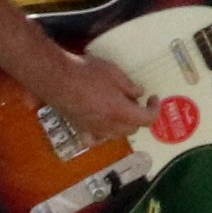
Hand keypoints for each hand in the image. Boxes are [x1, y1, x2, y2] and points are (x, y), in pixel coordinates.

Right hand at [38, 46, 155, 147]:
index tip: (152, 99)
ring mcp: (93, 129)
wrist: (57, 78)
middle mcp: (108, 126)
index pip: (147, 120)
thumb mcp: (114, 73)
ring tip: (120, 109)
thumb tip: (138, 94)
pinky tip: (101, 124)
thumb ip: (129, 86)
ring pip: (116, 135)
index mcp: (121, 112)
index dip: (154, 109)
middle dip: (138, 116)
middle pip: (132, 129)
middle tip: (135, 101)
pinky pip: (95, 139)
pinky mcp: (79, 128)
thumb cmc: (86, 73)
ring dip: (123, 125)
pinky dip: (102, 135)